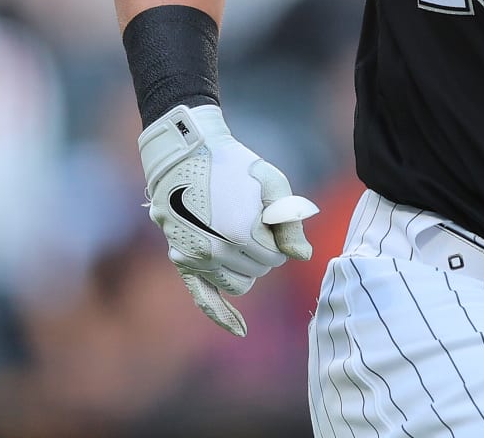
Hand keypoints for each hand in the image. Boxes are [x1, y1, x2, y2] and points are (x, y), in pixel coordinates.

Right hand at [138, 103, 319, 336]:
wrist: (187, 153)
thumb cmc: (234, 164)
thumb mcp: (271, 182)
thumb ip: (289, 222)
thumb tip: (302, 257)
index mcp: (240, 233)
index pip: (275, 257)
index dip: (279, 239)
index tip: (271, 218)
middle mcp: (215, 252)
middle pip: (258, 272)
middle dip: (265, 253)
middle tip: (256, 222)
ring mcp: (195, 259)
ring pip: (238, 285)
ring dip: (247, 269)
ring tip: (242, 239)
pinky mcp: (182, 261)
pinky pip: (203, 298)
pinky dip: (222, 315)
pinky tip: (241, 330)